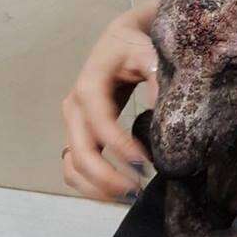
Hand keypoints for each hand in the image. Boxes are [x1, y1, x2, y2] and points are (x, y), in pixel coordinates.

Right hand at [61, 3, 159, 200]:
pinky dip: (89, 184)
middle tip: (138, 190)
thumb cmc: (135, 46)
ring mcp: (72, 123)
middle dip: (107, 177)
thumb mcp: (148, 53)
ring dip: (96, 187)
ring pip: (73, 166)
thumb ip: (155, 78)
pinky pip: (74, 166)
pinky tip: (116, 190)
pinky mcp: (77, 133)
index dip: (120, 147)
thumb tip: (165, 112)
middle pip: (81, 152)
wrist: (119, 40)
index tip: (146, 164)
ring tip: (129, 196)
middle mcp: (74, 108)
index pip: (101, 124)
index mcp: (89, 87)